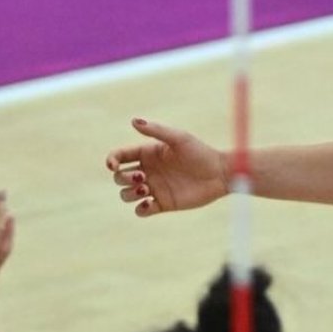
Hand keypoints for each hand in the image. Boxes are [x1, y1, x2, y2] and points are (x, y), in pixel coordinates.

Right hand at [106, 119, 229, 216]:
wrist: (220, 174)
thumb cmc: (201, 152)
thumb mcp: (179, 138)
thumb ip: (156, 130)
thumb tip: (133, 120)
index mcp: (148, 153)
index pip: (120, 156)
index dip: (111, 160)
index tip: (113, 165)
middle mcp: (148, 170)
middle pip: (120, 177)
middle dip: (123, 178)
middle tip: (143, 176)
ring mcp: (154, 188)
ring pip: (126, 194)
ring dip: (128, 193)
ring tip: (145, 189)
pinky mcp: (162, 204)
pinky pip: (141, 211)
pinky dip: (140, 209)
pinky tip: (149, 204)